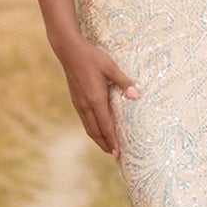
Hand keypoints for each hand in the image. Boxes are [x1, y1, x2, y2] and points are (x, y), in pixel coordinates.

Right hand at [58, 36, 138, 158]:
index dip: (112, 141)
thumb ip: (123, 81)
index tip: (118, 153)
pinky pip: (84, 120)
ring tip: (106, 146)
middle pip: (96, 132)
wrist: (69, 51)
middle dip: (105, 145)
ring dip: (98, 139)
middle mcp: (86, 105)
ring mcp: (79, 103)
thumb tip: (136, 94)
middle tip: (115, 155)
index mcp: (96, 100)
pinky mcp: (76, 100)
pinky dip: (91, 129)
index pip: (106, 126)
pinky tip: (96, 129)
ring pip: (88, 127)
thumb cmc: (92, 57)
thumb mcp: (110, 67)